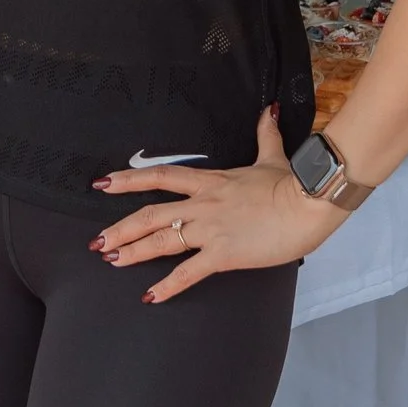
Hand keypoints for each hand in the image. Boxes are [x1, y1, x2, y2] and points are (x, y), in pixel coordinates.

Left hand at [92, 107, 350, 302]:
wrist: (310, 202)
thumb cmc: (293, 183)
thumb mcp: (272, 156)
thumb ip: (265, 133)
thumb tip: (268, 109)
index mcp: (211, 182)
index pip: (162, 176)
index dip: (129, 179)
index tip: (103, 183)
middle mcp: (203, 205)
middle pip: (152, 213)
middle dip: (122, 228)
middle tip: (97, 241)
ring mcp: (211, 229)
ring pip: (162, 240)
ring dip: (134, 251)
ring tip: (110, 260)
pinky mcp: (224, 254)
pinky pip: (189, 272)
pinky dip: (167, 286)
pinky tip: (149, 296)